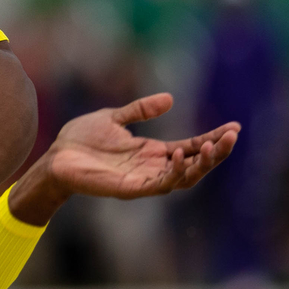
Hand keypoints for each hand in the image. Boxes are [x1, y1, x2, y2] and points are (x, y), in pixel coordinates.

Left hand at [9, 93, 236, 224]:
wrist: (54, 157)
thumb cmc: (80, 140)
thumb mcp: (114, 118)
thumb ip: (140, 110)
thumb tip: (170, 99)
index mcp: (151, 152)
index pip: (191, 147)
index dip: (212, 139)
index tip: (234, 127)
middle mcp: (152, 168)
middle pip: (194, 164)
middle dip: (215, 152)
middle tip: (232, 136)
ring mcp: (142, 180)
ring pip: (182, 178)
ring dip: (199, 164)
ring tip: (211, 146)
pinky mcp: (129, 189)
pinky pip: (158, 185)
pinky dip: (173, 173)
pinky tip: (181, 155)